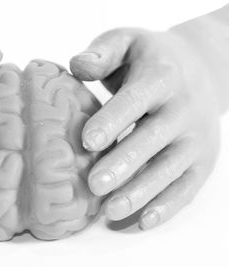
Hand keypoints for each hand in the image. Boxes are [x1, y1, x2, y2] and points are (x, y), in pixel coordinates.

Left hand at [70, 28, 219, 229]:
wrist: (201, 69)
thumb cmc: (151, 59)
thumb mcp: (128, 41)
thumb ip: (103, 51)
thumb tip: (77, 65)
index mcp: (161, 77)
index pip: (136, 100)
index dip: (113, 120)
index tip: (88, 141)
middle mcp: (184, 108)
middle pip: (152, 139)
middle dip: (124, 164)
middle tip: (95, 184)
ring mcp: (196, 138)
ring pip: (169, 168)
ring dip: (142, 191)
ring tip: (111, 209)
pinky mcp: (202, 161)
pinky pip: (187, 186)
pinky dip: (168, 206)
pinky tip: (143, 220)